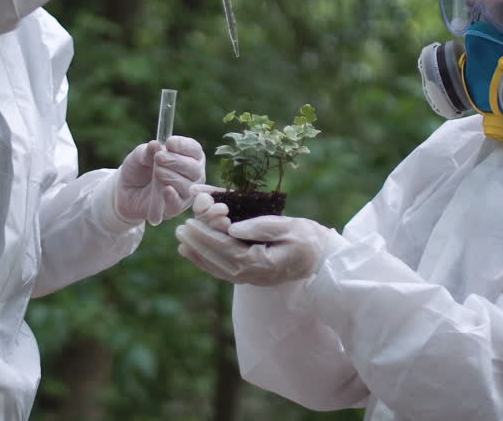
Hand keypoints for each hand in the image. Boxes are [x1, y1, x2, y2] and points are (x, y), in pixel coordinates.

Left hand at [114, 136, 205, 225]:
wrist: (125, 191)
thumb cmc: (138, 169)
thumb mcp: (139, 156)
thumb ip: (147, 151)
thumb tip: (155, 144)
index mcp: (188, 157)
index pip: (194, 150)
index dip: (184, 146)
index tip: (169, 142)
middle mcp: (191, 175)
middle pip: (195, 168)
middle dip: (176, 161)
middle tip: (159, 158)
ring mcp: (185, 193)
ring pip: (188, 186)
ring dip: (172, 176)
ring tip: (156, 172)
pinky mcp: (175, 208)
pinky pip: (178, 203)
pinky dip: (173, 196)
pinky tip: (166, 189)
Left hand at [176, 205, 337, 285]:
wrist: (322, 257)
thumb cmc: (308, 238)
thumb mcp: (289, 226)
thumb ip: (261, 227)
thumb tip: (232, 228)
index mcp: (263, 263)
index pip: (228, 249)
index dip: (207, 237)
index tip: (190, 224)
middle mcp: (255, 275)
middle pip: (219, 260)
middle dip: (198, 245)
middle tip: (180, 229)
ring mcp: (253, 279)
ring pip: (220, 269)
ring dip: (199, 256)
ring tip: (181, 243)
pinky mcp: (252, 276)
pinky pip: (226, 272)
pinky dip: (208, 264)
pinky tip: (196, 254)